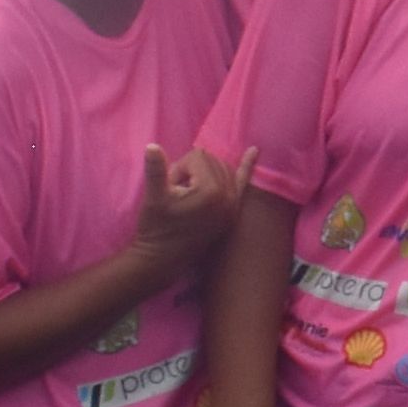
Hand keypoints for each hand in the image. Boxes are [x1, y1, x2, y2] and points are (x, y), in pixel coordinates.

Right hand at [131, 141, 248, 270]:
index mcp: (211, 191)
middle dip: (192, 170)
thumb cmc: (156, 228)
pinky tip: (255, 151)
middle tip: (177, 192)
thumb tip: (152, 146)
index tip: (170, 188)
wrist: (163, 260)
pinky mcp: (232, 213)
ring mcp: (233, 206)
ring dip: (205, 173)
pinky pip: (243, 184)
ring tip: (188, 193)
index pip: (197, 156)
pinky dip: (247, 167)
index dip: (178, 168)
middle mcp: (229, 197)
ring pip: (222, 169)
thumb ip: (156, 170)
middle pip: (211, 161)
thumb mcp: (154, 198)